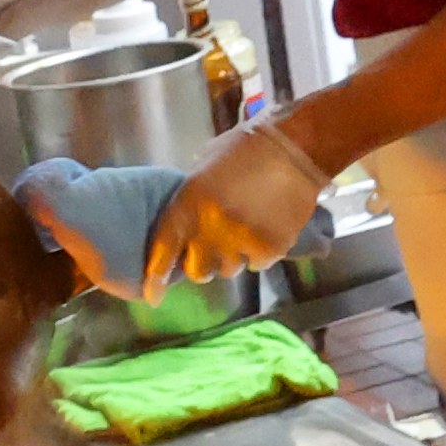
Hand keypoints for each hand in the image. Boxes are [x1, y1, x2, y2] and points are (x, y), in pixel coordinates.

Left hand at [148, 119, 328, 283]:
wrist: (293, 149)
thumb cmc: (246, 149)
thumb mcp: (203, 166)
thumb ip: (191, 198)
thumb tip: (186, 225)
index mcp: (189, 204)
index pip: (164, 249)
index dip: (156, 276)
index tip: (152, 295)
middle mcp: (210, 228)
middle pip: (198, 272)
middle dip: (203, 264)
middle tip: (215, 249)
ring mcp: (241, 241)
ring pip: (229, 270)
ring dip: (233, 257)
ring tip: (245, 231)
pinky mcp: (269, 249)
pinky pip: (257, 265)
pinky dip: (259, 254)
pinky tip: (266, 230)